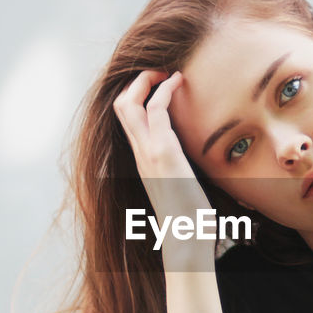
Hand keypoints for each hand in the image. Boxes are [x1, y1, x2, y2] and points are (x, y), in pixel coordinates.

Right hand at [112, 70, 215, 259]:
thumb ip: (179, 171)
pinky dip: (165, 89)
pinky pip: (156, 111)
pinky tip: (179, 81)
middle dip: (136, 81)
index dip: (136, 95)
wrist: (186, 241)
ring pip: (129, 103)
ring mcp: (148, 153)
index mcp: (143, 160)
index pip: (126, 119)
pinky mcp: (163, 154)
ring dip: (147, 79)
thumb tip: (192, 169)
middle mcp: (139, 154)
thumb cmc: (189, 221)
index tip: (158, 84)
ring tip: (168, 71)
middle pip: (120, 106)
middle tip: (159, 72)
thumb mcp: (180, 188)